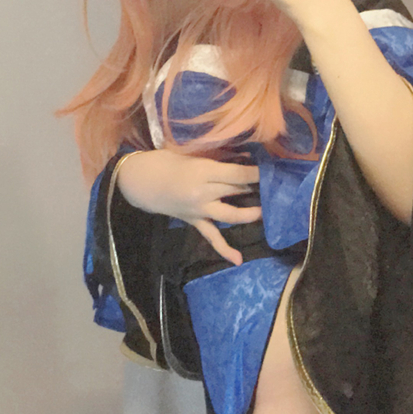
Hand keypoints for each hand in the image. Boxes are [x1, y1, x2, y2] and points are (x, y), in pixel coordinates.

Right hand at [117, 148, 262, 266]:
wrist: (137, 181)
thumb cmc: (162, 161)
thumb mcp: (188, 153)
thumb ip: (212, 159)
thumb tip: (239, 160)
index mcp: (203, 172)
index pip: (238, 174)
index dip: (258, 173)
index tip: (274, 170)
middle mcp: (204, 193)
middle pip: (238, 191)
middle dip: (257, 188)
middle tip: (274, 186)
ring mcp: (199, 210)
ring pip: (230, 215)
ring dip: (249, 214)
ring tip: (265, 211)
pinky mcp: (193, 221)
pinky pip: (211, 236)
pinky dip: (224, 249)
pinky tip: (238, 260)